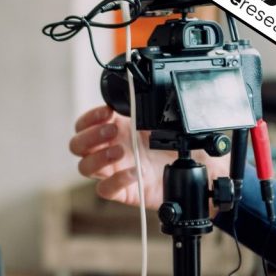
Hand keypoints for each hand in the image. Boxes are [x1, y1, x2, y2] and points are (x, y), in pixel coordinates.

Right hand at [69, 105, 229, 211]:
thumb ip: (145, 106)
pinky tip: (134, 173)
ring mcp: (114, 171)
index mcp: (115, 130)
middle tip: (113, 130)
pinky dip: (115, 181)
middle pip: (76, 145)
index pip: (84, 124)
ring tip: (121, 151)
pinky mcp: (123, 191)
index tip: (107, 112)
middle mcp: (110, 149)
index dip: (90, 117)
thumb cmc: (179, 143)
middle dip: (90, 136)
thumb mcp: (163, 121)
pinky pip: (104, 189)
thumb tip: (134, 84)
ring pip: (84, 167)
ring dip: (98, 157)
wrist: (199, 169)